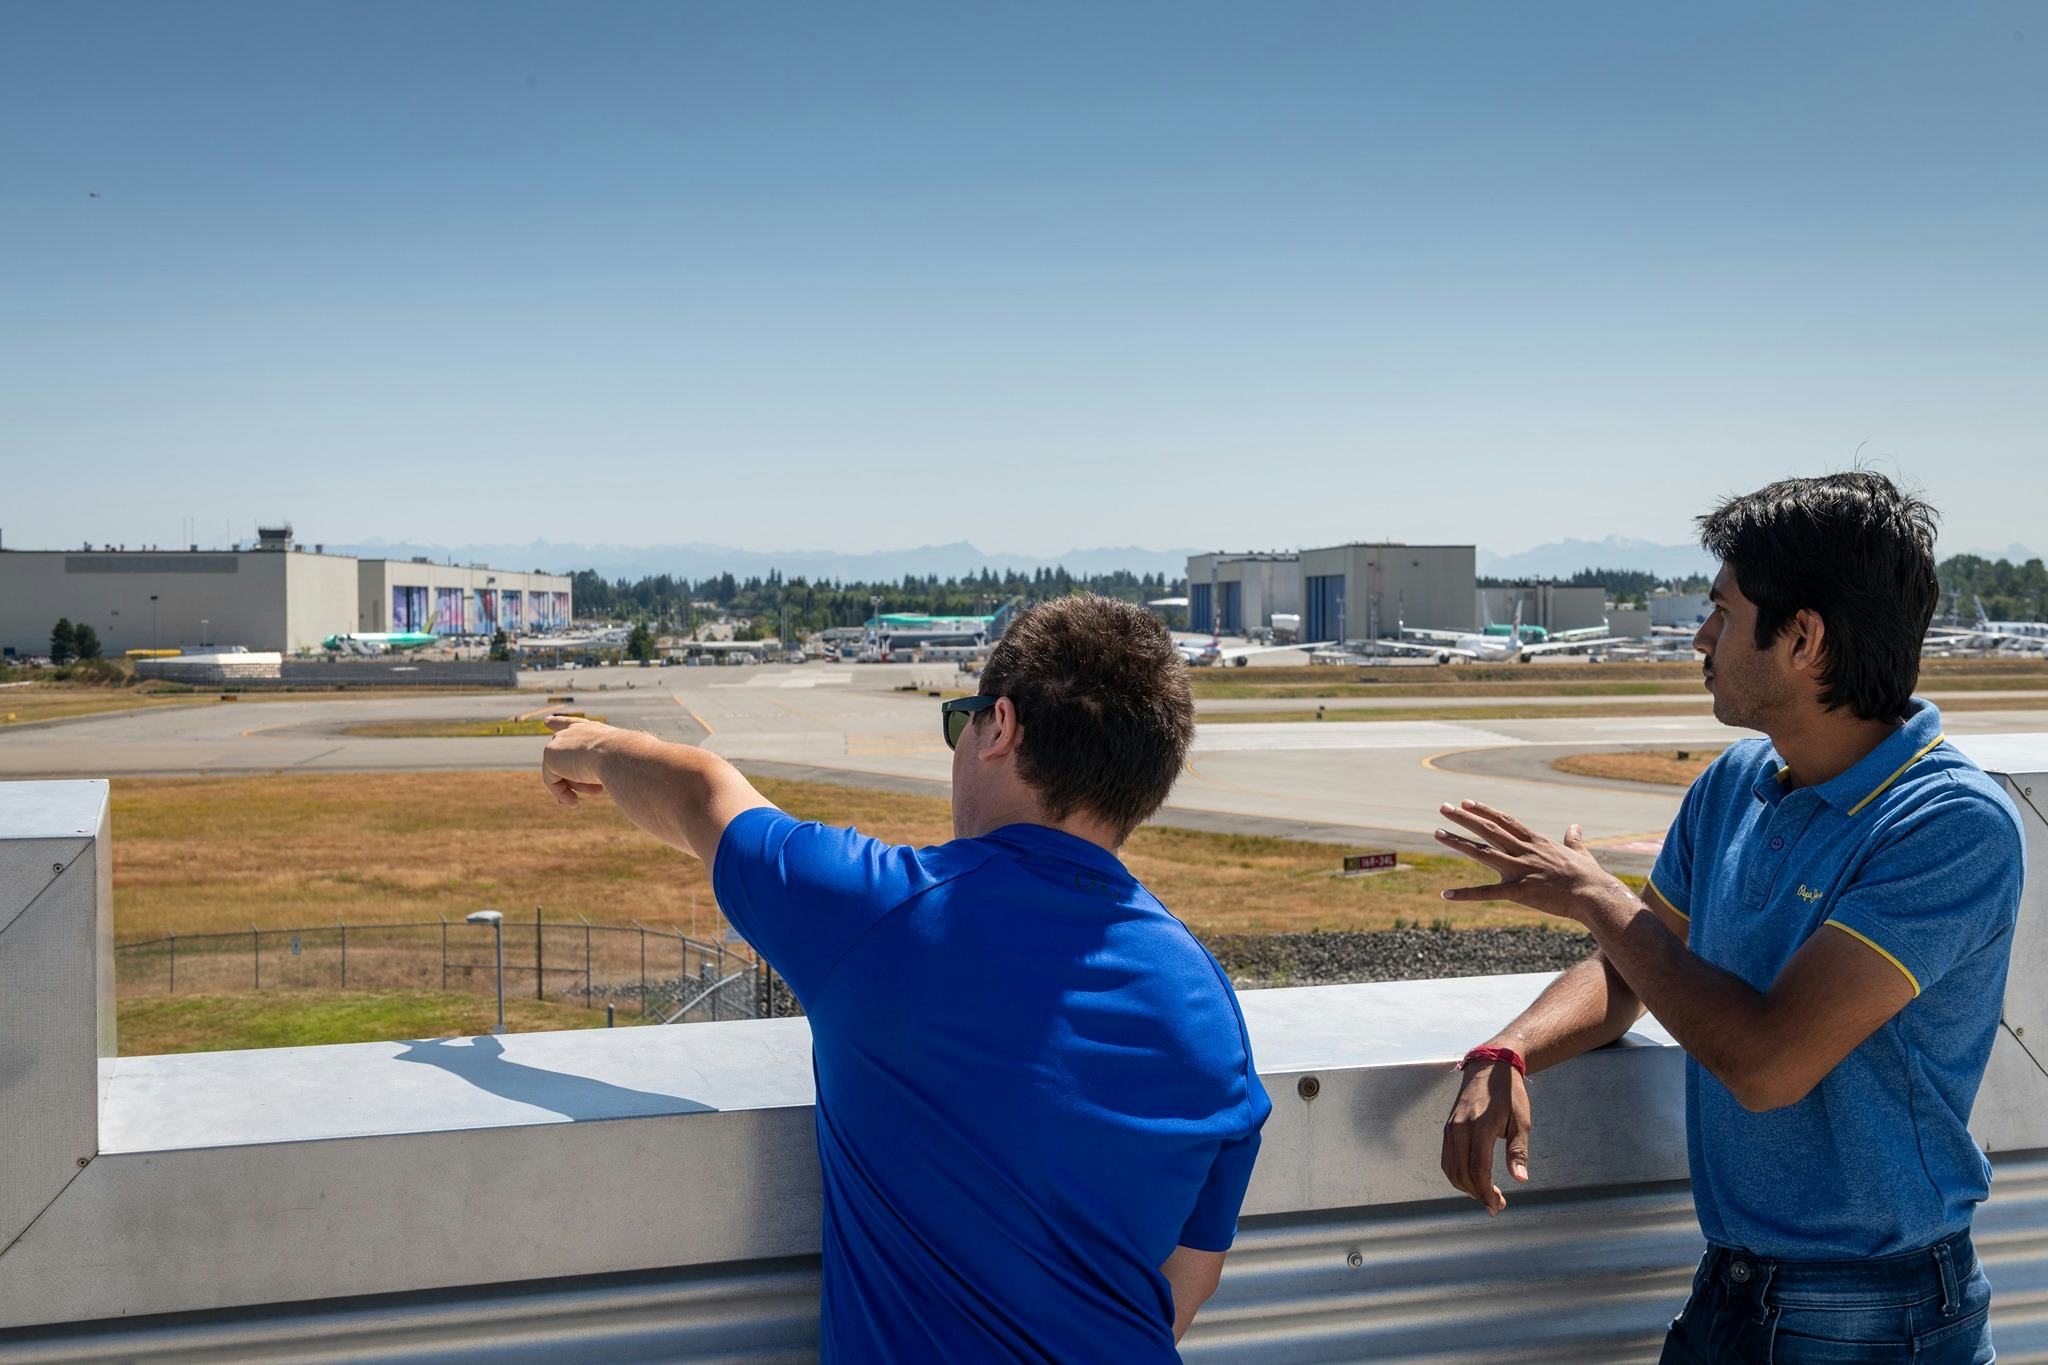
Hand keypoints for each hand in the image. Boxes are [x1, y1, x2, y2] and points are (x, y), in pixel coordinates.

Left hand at [541, 714, 612, 806]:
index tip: (546, 722)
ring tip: (596, 794)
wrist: (621, 755)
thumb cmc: (626, 762)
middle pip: (564, 757)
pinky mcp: (551, 754)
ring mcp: (560, 740)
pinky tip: (575, 802)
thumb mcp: (613, 768)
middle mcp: (575, 731)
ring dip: (576, 786)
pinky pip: (552, 780)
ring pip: (560, 772)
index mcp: (592, 730)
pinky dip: (562, 793)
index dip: (558, 724)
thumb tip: (585, 787)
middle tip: (599, 793)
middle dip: (575, 779)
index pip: (571, 724)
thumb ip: (595, 774)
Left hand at [1432, 799, 1620, 920]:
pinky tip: (1445, 895)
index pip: (1506, 821)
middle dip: (1464, 818)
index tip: (1467, 802)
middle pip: (1489, 830)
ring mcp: (1520, 870)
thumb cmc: (1590, 877)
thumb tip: (1575, 826)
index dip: (1485, 811)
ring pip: (1482, 853)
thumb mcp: (1581, 852)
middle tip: (1442, 807)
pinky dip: (1465, 894)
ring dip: (1458, 843)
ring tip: (1437, 833)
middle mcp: (1524, 852)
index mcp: (1537, 842)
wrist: (1595, 895)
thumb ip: (1573, 839)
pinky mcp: (1518, 892)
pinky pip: (1486, 893)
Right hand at [1440, 1058, 1531, 1214]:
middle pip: (1462, 1174)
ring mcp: (1451, 1128)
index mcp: (1480, 1127)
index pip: (1478, 1170)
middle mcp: (1460, 1129)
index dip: (1486, 1193)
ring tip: (1486, 1194)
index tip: (1497, 1207)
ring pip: (1451, 1169)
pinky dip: (1457, 1174)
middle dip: (1478, 1194)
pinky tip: (1473, 1179)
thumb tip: (1520, 1179)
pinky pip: (1447, 1158)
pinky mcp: (1448, 1127)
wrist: (1490, 1066)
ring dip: (1466, 1187)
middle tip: (1496, 1205)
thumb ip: (1518, 1151)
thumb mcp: (1521, 1122)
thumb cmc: (1510, 1095)